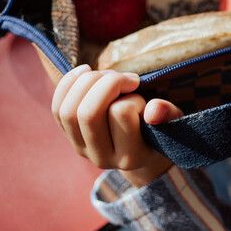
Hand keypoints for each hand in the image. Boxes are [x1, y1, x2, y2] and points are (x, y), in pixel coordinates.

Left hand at [52, 65, 182, 186]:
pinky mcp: (69, 137)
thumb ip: (168, 114)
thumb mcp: (173, 120)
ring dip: (87, 83)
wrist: (143, 146)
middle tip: (125, 79)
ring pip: (69, 110)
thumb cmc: (160, 127)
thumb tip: (153, 110)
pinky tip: (85, 72)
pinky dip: (68, 83)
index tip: (143, 98)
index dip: (132, 97)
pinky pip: (58, 108)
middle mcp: (102, 157)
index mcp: (131, 155)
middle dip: (106, 83)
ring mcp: (82, 149)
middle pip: (88, 112)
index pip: (121, 113)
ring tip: (107, 76)